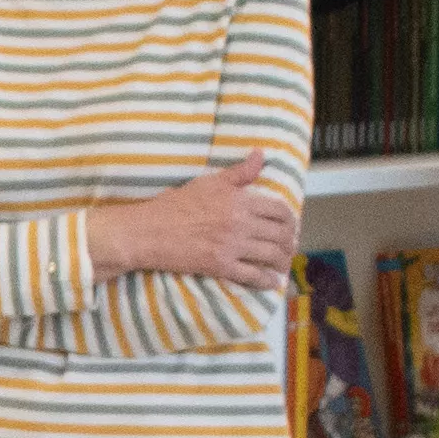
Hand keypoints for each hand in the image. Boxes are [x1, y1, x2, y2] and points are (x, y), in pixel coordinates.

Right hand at [92, 149, 301, 286]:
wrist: (150, 231)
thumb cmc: (176, 204)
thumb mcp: (209, 182)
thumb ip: (238, 172)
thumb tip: (260, 154)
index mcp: (240, 200)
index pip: (278, 210)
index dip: (289, 220)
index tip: (289, 226)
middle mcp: (240, 223)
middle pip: (279, 235)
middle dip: (289, 243)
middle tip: (289, 247)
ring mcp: (231, 246)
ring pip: (270, 255)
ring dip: (282, 262)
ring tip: (282, 264)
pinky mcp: (221, 266)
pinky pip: (252, 276)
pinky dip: (266, 281)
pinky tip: (272, 283)